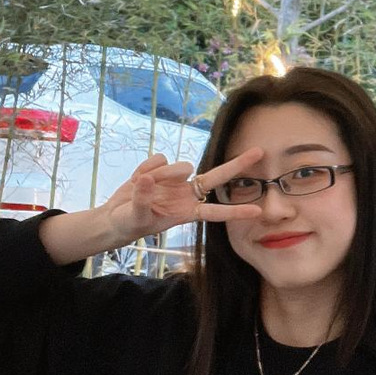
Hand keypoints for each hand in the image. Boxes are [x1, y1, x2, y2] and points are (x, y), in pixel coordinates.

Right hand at [97, 149, 265, 244]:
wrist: (115, 215)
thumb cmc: (130, 223)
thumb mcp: (135, 217)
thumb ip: (142, 199)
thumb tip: (148, 179)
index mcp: (187, 212)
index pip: (216, 212)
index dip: (235, 211)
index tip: (258, 211)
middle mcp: (187, 194)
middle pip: (217, 177)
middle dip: (238, 164)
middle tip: (260, 151)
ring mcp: (176, 180)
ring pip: (181, 165)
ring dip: (162, 173)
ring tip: (142, 185)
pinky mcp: (163, 168)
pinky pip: (160, 158)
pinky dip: (146, 167)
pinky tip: (137, 178)